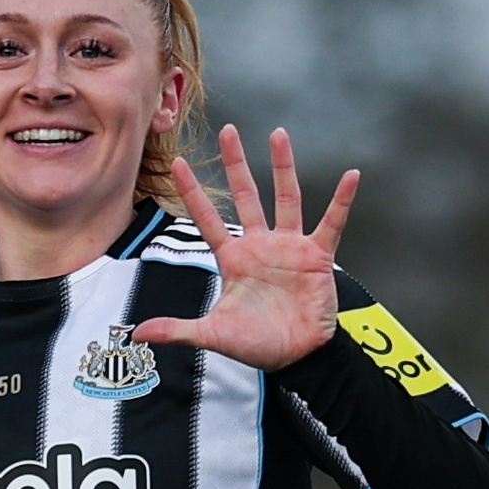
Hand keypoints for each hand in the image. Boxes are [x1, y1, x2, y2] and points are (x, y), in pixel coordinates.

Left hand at [137, 128, 360, 370]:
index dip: (193, 192)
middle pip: (245, 195)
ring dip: (283, 167)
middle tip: (227, 131)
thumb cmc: (256, 345)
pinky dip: (342, 201)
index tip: (178, 163)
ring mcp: (290, 247)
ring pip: (285, 197)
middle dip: (235, 164)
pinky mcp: (317, 256)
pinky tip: (351, 176)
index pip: (207, 218)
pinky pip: (332, 222)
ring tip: (278, 135)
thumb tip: (137, 333)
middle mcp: (260, 245)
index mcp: (233, 259)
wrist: (296, 358)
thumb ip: (177, 329)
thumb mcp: (212, 335)